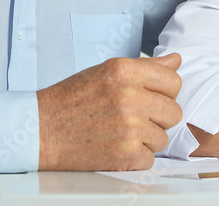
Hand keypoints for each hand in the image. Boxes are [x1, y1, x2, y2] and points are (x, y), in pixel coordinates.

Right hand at [37, 53, 182, 170]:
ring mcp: (129, 126)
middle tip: (135, 117)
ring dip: (146, 139)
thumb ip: (145, 67)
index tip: (151, 97)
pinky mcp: (125, 153)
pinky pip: (150, 158)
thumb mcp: (106, 71)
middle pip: (174, 112)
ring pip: (162, 138)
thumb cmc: (71, 100)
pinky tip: (115, 146)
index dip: (164, 92)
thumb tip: (176, 60)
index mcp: (125, 71)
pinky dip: (135, 157)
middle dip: (158, 117)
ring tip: (120, 132)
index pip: (173, 81)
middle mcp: (129, 96)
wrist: (41, 130)